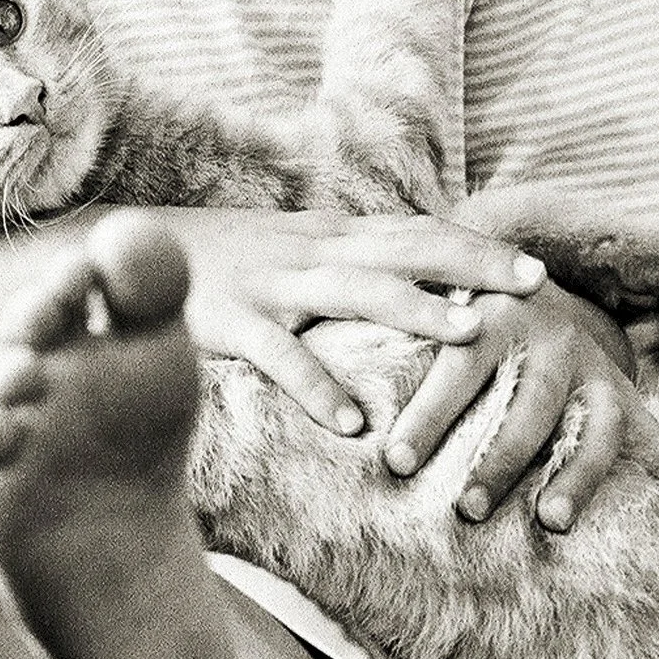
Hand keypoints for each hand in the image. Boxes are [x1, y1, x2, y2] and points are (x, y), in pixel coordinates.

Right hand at [137, 206, 547, 436]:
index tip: (538, 268)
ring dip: (417, 310)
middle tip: (536, 286)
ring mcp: (272, 284)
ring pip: (356, 291)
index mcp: (328, 237)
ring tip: (471, 335)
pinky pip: (281, 356)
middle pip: (406, 250)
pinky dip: (318, 388)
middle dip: (474, 265)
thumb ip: (344, 266)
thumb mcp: (288, 255)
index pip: (417, 233)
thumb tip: (412, 285)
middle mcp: (310, 252)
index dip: (478, 247)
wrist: (120, 256)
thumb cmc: (218, 265)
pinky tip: (353, 425)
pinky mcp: (230, 322)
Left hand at [382, 280, 658, 531]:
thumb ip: (384, 348)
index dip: (427, 416)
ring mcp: (594, 369)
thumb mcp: (423, 316)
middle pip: (529, 403)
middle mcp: (550, 339)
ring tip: (548, 522)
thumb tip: (324, 404)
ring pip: (595, 424)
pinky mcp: (627, 394)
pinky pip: (658, 437)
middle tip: (468, 509)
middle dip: (499, 458)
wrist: (523, 282)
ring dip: (575, 474)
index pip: (456, 370)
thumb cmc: (451, 319)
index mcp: (489, 317)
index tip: (393, 463)